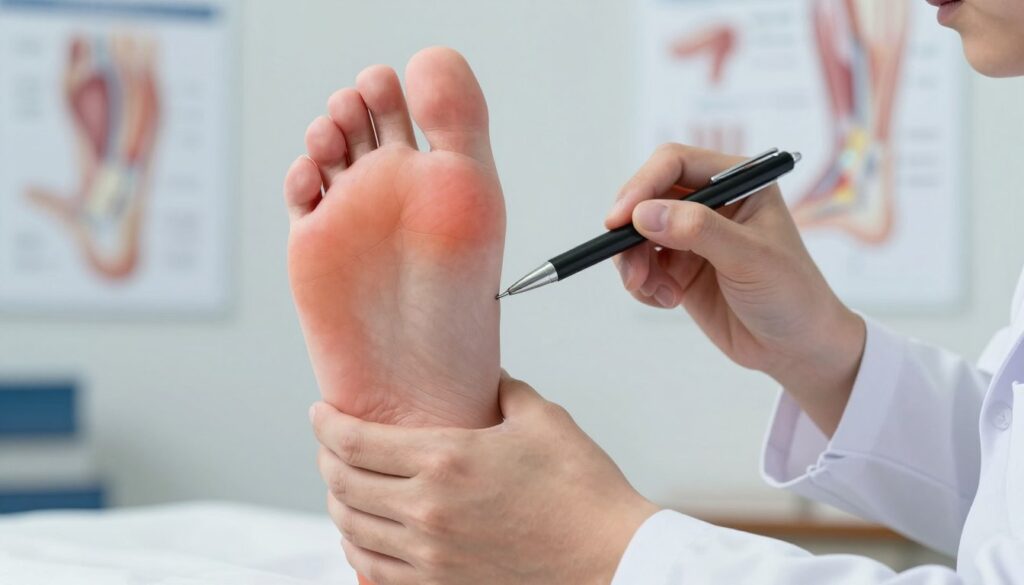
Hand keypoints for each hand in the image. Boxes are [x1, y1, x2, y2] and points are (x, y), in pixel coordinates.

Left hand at [310, 372, 659, 584]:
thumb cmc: (584, 493)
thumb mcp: (543, 420)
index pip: (355, 441)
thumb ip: (502, 391)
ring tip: (342, 487)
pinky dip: (358, 549)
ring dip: (337, 504)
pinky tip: (363, 536)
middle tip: (330, 446)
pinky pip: (373, 572)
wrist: (612, 560)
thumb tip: (484, 378)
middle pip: (342, 485)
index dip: (327, 425)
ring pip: (351, 530)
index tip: (321, 414)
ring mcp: (430, 556)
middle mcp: (427, 510)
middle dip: (326, 460)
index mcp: (447, 460)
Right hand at [605, 144, 865, 434]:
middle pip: (648, 197)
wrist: (797, 348)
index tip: (621, 219)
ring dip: (633, 262)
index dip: (642, 185)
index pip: (676, 163)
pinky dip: (642, 283)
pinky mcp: (679, 267)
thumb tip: (644, 215)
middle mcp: (712, 202)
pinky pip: (640, 265)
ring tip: (651, 291)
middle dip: (632, 232)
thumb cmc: (792, 294)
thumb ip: (698, 231)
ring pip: (638, 234)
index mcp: (739, 181)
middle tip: (629, 267)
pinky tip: (667, 300)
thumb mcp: (750, 258)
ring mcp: (692, 235)